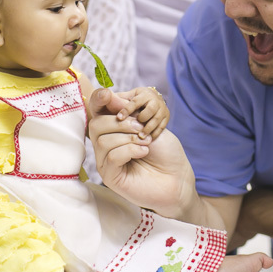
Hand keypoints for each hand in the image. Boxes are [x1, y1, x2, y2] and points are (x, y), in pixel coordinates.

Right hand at [87, 87, 193, 214]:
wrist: (177, 177)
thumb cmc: (165, 151)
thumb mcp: (149, 124)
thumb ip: (127, 112)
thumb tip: (108, 94)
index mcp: (112, 129)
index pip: (95, 111)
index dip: (98, 100)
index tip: (107, 95)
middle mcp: (105, 144)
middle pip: (96, 124)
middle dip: (121, 123)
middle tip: (142, 128)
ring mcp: (105, 161)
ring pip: (102, 141)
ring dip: (128, 138)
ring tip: (146, 142)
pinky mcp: (110, 176)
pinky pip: (111, 157)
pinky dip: (130, 151)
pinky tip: (143, 152)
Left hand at [112, 86, 168, 138]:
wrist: (151, 106)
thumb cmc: (132, 104)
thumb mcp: (124, 99)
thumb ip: (115, 100)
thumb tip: (105, 95)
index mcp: (142, 94)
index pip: (135, 101)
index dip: (127, 110)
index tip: (119, 118)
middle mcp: (154, 99)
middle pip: (150, 109)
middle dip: (141, 119)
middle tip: (132, 128)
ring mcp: (162, 109)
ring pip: (156, 119)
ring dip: (148, 128)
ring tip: (140, 137)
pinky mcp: (166, 118)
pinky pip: (161, 127)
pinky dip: (154, 134)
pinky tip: (147, 140)